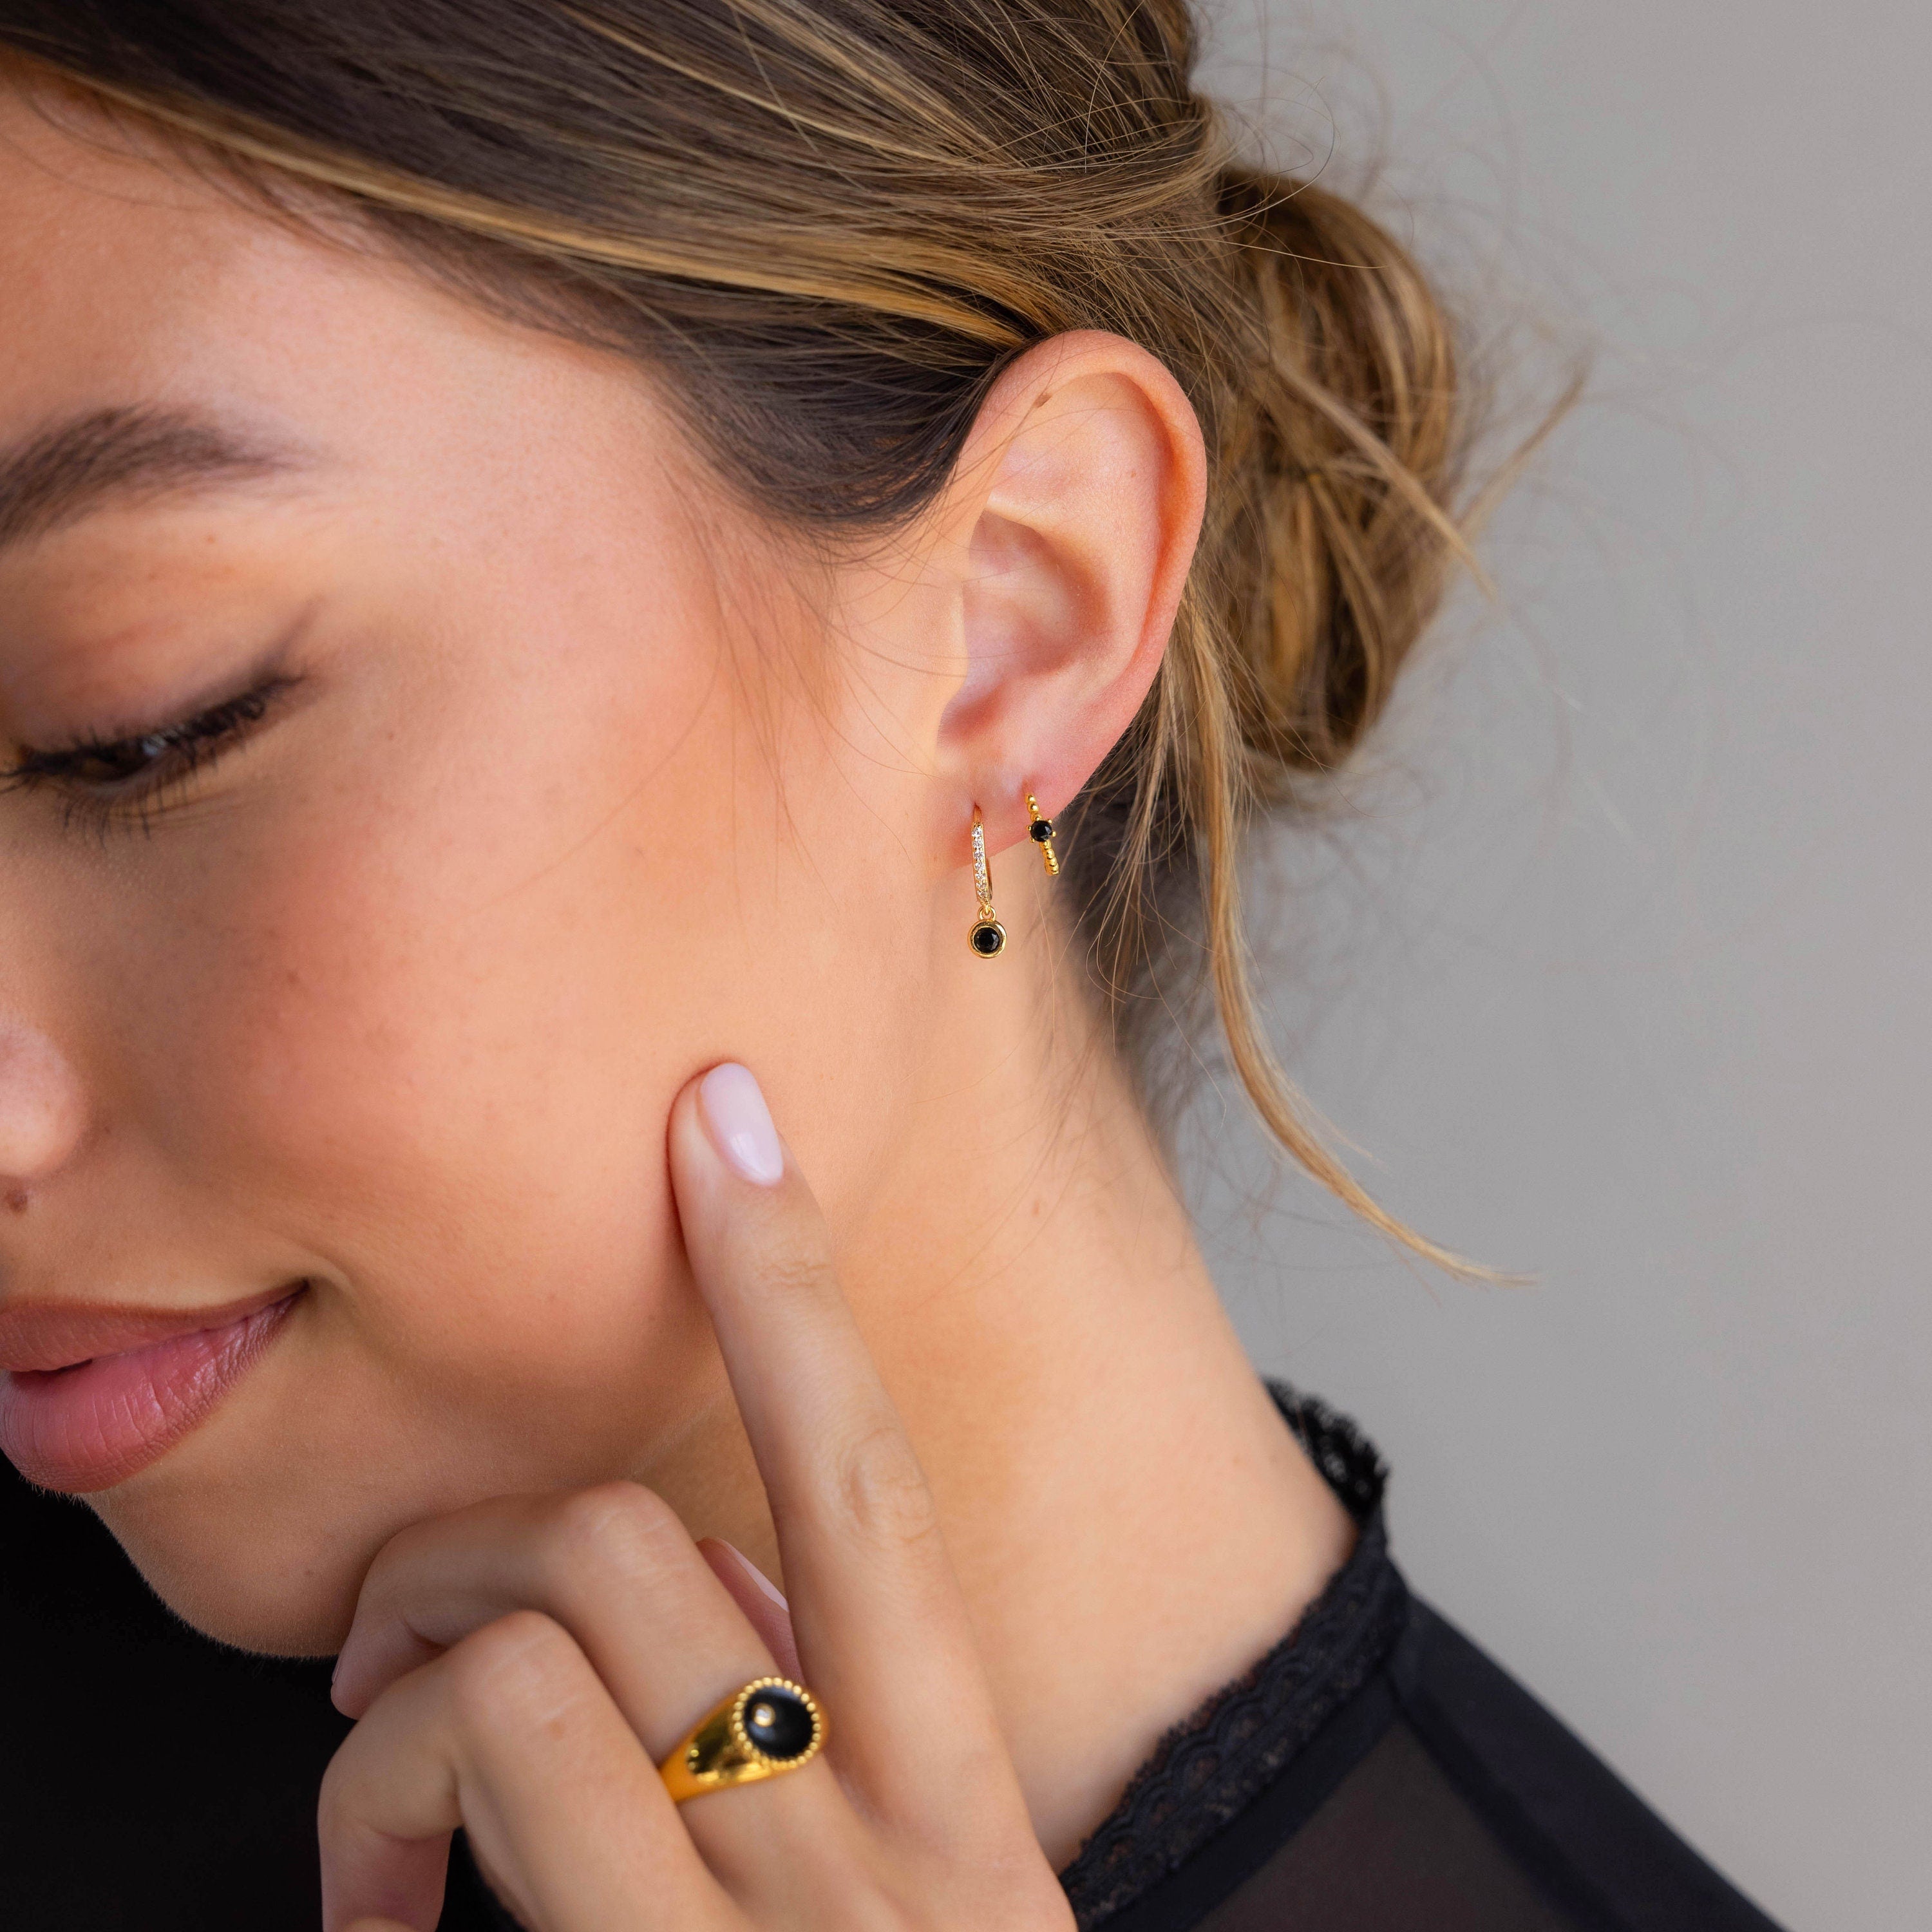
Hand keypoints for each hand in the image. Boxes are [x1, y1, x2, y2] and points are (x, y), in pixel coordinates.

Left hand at [319, 1063, 1076, 1931]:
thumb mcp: (906, 1894)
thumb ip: (833, 1733)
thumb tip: (720, 1591)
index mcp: (960, 1803)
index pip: (872, 1487)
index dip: (794, 1285)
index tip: (730, 1113)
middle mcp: (882, 1848)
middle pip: (630, 1547)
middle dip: (470, 1545)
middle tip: (397, 1628)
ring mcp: (754, 1928)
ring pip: (517, 1653)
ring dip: (397, 1702)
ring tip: (382, 1787)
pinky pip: (462, 1782)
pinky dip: (369, 1823)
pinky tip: (383, 1908)